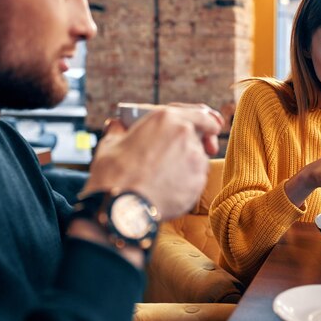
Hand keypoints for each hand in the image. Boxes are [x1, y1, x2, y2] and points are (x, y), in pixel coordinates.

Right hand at [81, 105, 223, 220]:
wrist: (123, 206)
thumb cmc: (114, 173)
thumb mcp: (110, 143)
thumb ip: (119, 130)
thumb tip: (117, 125)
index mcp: (166, 118)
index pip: (202, 114)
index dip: (208, 121)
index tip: (210, 128)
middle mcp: (185, 133)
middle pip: (203, 136)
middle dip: (202, 142)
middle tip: (192, 150)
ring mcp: (195, 158)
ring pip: (199, 159)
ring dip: (189, 164)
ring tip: (166, 176)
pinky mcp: (198, 181)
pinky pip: (197, 179)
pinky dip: (187, 182)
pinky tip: (169, 189)